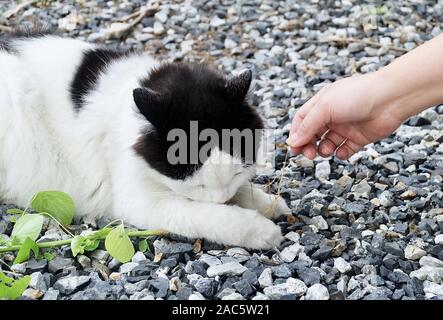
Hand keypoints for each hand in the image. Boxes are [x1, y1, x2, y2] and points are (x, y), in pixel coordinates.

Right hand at [287, 71, 405, 159]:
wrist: (391, 98)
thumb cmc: (358, 95)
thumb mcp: (325, 107)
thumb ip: (308, 126)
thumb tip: (292, 141)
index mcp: (321, 104)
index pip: (302, 121)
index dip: (296, 134)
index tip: (294, 147)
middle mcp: (332, 115)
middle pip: (312, 134)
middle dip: (308, 145)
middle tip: (308, 154)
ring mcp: (346, 127)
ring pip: (327, 144)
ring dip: (323, 150)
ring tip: (327, 150)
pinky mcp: (359, 138)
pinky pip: (345, 150)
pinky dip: (341, 154)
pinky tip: (342, 151)